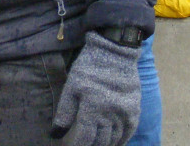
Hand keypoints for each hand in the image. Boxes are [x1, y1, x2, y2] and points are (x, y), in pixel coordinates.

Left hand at [52, 31, 141, 145]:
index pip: (85, 138)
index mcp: (92, 108)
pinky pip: (128, 132)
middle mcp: (110, 114)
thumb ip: (65, 112)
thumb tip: (55, 133)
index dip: (78, 145)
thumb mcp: (71, 87)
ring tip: (97, 144)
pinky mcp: (134, 110)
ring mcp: (124, 114)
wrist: (115, 53)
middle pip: (101, 141)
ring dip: (105, 144)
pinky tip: (114, 143)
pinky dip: (121, 140)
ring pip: (115, 139)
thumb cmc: (89, 68)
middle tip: (84, 145)